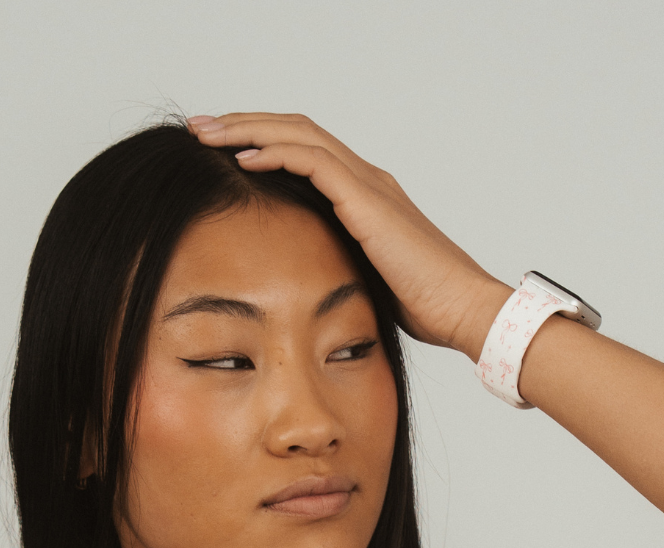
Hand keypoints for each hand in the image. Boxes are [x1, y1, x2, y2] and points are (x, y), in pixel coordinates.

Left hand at [188, 113, 512, 361]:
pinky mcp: (366, 200)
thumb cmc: (424, 306)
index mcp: (366, 196)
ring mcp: (368, 185)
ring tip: (207, 132)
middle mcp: (366, 180)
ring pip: (298, 135)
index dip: (263, 142)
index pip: (305, 151)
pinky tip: (242, 157)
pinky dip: (273, 152)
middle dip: (244, 124)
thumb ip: (338, 266)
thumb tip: (305, 283)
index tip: (222, 149)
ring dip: (248, 129)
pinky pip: (311, 161)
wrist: (462, 308)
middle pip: (296, 131)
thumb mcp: (367, 280)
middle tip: (201, 128)